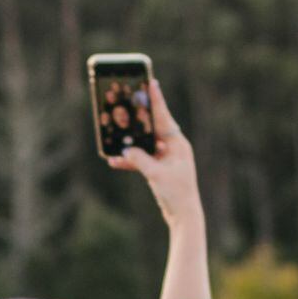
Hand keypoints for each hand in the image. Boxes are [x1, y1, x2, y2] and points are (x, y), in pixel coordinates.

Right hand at [107, 80, 202, 227]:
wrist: (183, 215)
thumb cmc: (176, 193)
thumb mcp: (156, 175)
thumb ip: (140, 160)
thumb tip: (126, 150)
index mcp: (177, 145)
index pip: (164, 118)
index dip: (156, 101)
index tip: (151, 82)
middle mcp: (172, 148)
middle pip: (152, 128)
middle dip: (138, 119)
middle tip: (127, 103)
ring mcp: (165, 158)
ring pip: (144, 144)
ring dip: (130, 144)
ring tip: (114, 136)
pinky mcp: (158, 169)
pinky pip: (141, 159)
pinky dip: (130, 160)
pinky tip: (115, 161)